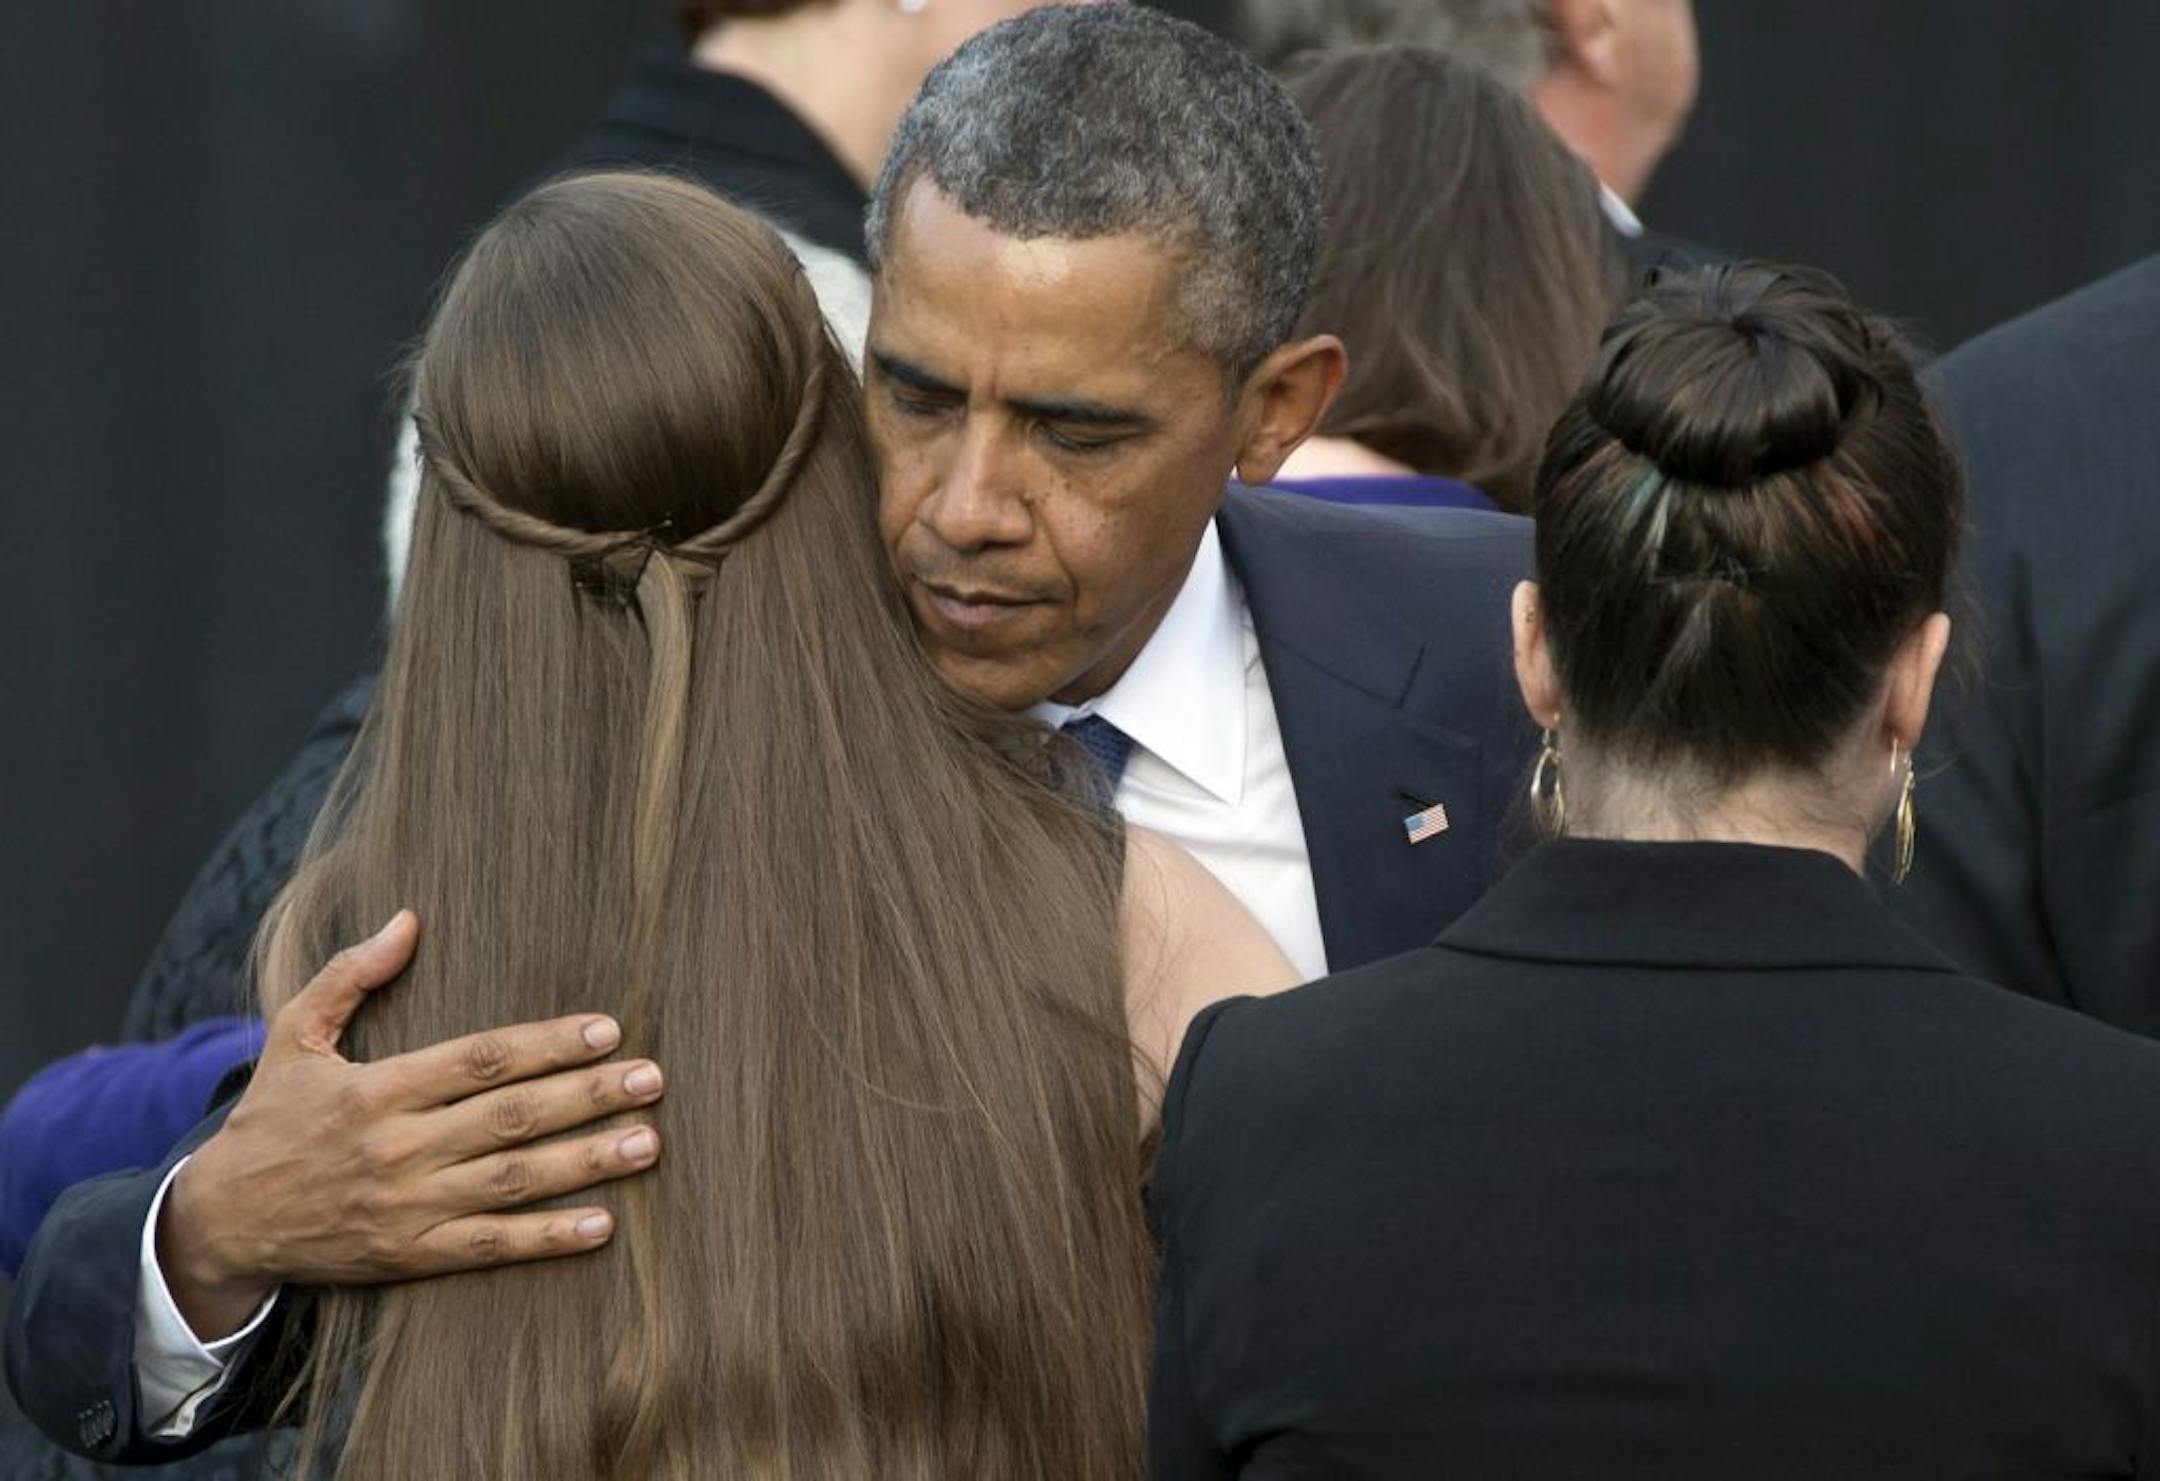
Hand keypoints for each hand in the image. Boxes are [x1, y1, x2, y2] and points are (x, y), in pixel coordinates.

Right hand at [157, 911, 663, 1338]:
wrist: (221, 1221)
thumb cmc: (271, 1118)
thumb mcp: (293, 1036)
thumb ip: (350, 975)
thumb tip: (408, 919)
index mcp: (376, 1090)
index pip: (479, 1060)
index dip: (547, 1044)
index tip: (606, 1029)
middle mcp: (396, 1148)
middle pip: (510, 1118)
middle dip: (587, 1096)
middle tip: (651, 1079)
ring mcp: (406, 1206)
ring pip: (511, 1182)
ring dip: (585, 1163)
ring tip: (647, 1142)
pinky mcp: (409, 1254)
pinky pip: (488, 1247)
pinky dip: (546, 1239)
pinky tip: (603, 1224)